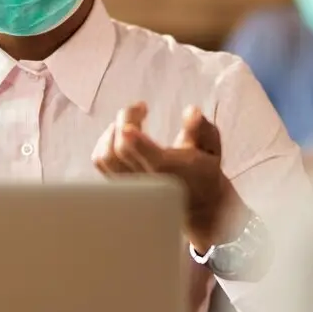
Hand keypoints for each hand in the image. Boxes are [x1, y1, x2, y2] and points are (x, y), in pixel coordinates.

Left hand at [92, 103, 246, 252]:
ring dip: (113, 130)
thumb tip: (192, 111)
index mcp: (172, 172)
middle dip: (126, 119)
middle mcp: (147, 182)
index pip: (151, 159)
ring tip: (129, 122)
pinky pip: (101, 161)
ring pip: (106, 156)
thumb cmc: (202, 171)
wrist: (194, 204)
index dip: (138, 140)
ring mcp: (129, 185)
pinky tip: (119, 134)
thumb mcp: (211, 149)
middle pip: (122, 149)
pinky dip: (104, 142)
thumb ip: (203, 130)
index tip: (135, 119)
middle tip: (141, 108)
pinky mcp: (118, 184)